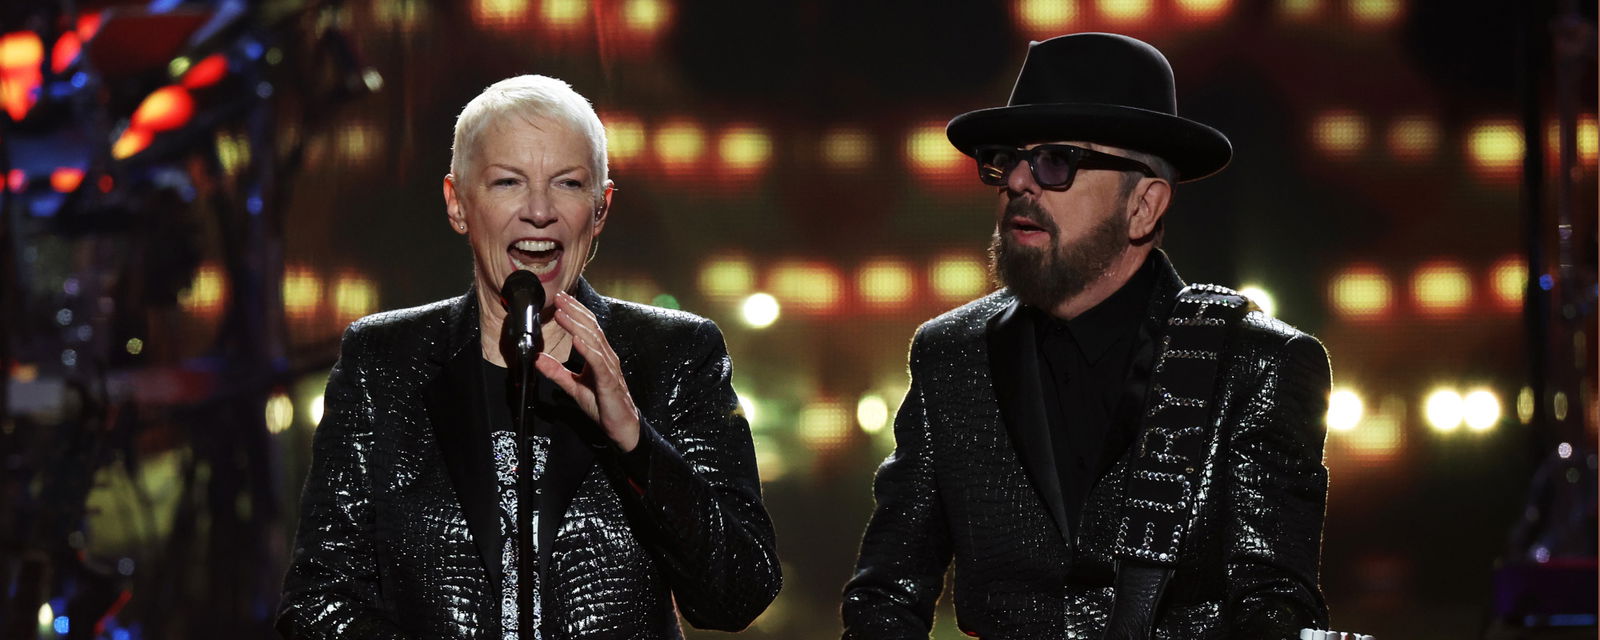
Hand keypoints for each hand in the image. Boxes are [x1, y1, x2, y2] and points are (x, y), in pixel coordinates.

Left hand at [535, 291, 641, 451]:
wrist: (621, 426)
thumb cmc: (603, 405)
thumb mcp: (574, 386)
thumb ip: (557, 372)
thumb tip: (538, 358)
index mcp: (599, 355)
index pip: (587, 327)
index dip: (575, 312)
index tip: (561, 300)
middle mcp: (606, 356)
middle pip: (590, 328)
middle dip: (574, 311)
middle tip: (559, 297)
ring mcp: (609, 367)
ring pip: (593, 340)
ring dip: (576, 325)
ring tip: (562, 313)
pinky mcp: (609, 381)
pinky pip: (598, 362)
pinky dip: (587, 349)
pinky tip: (577, 339)